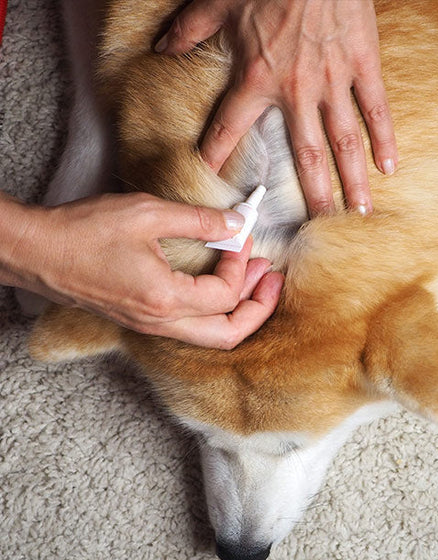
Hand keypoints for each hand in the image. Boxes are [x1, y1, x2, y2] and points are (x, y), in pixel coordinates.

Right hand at [1, 192, 282, 348]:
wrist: (32, 252)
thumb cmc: (81, 232)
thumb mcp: (147, 213)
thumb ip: (200, 220)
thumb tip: (238, 223)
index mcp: (165, 300)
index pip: (226, 295)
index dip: (243, 265)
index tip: (242, 238)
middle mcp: (159, 322)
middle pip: (228, 335)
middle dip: (259, 308)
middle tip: (272, 278)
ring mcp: (148, 324)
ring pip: (209, 336)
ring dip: (239, 310)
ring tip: (254, 279)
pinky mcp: (139, 318)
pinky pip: (190, 327)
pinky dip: (214, 310)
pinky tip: (218, 283)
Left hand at [155, 0, 395, 216]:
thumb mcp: (217, 1)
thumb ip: (190, 29)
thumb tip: (162, 48)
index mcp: (256, 77)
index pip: (231, 127)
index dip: (218, 155)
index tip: (215, 182)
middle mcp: (296, 90)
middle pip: (304, 153)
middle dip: (311, 194)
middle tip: (317, 227)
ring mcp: (334, 80)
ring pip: (343, 140)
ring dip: (352, 179)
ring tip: (359, 212)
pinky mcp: (363, 65)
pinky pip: (375, 109)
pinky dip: (384, 139)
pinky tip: (390, 167)